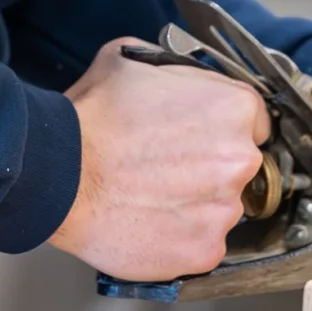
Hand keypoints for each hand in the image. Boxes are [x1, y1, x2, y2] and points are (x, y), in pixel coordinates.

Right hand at [50, 40, 268, 279]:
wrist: (58, 172)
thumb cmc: (92, 117)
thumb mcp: (134, 59)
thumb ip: (174, 69)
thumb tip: (175, 74)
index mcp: (235, 107)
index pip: (253, 122)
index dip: (222, 128)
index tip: (202, 137)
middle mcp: (240, 159)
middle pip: (241, 167)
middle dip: (211, 167)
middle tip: (168, 168)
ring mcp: (224, 210)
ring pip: (221, 208)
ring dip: (196, 205)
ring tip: (151, 196)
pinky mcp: (204, 251)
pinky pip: (202, 244)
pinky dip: (180, 238)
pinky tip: (149, 223)